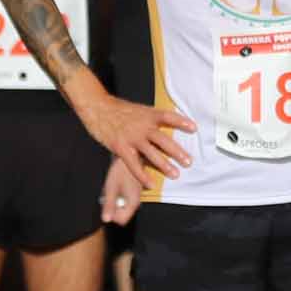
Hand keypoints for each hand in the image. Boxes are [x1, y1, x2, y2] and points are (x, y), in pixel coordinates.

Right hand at [76, 90, 192, 181]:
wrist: (96, 107)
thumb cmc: (116, 109)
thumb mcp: (137, 109)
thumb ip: (150, 118)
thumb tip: (165, 123)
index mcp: (147, 115)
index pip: (168, 117)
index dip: (181, 122)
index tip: (194, 128)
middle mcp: (142, 126)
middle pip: (163, 139)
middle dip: (177, 151)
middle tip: (188, 162)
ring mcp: (131, 137)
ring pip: (151, 153)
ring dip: (164, 164)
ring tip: (175, 174)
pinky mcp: (120, 146)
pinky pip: (134, 164)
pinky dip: (142, 175)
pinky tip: (150, 184)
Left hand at [98, 155, 142, 225]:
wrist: (132, 156)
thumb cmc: (121, 171)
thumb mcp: (111, 188)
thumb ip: (109, 205)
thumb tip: (106, 220)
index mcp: (132, 203)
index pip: (121, 220)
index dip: (112, 216)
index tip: (106, 205)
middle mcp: (136, 202)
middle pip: (122, 215)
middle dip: (112, 208)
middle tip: (107, 196)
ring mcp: (136, 197)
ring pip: (123, 207)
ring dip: (115, 202)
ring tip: (111, 189)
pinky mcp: (134, 192)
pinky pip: (124, 200)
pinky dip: (118, 196)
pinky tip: (115, 186)